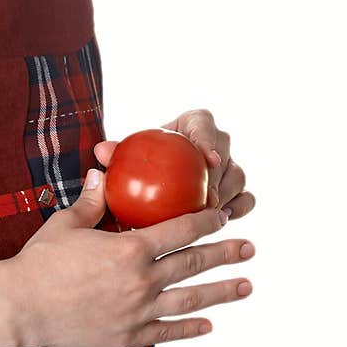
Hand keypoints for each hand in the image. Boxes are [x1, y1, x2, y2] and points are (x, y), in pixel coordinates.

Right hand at [8, 167, 254, 346]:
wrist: (20, 307)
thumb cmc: (39, 263)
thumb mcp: (66, 225)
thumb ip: (92, 202)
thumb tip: (104, 175)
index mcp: (130, 248)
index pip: (181, 230)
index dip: (206, 221)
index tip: (222, 216)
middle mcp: (142, 280)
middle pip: (194, 263)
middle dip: (226, 253)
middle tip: (249, 248)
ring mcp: (137, 311)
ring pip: (190, 299)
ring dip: (222, 292)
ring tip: (246, 286)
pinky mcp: (127, 337)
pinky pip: (167, 332)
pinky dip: (190, 328)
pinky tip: (209, 325)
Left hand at [93, 108, 255, 220]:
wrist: (149, 183)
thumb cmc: (138, 164)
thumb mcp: (125, 158)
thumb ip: (115, 153)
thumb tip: (102, 151)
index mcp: (191, 124)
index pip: (203, 124)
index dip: (209, 139)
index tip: (208, 160)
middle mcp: (215, 142)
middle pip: (225, 154)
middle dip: (218, 178)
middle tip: (204, 200)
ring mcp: (228, 167)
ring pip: (237, 178)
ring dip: (226, 197)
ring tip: (209, 216)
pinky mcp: (234, 191)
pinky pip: (244, 200)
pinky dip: (235, 210)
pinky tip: (221, 222)